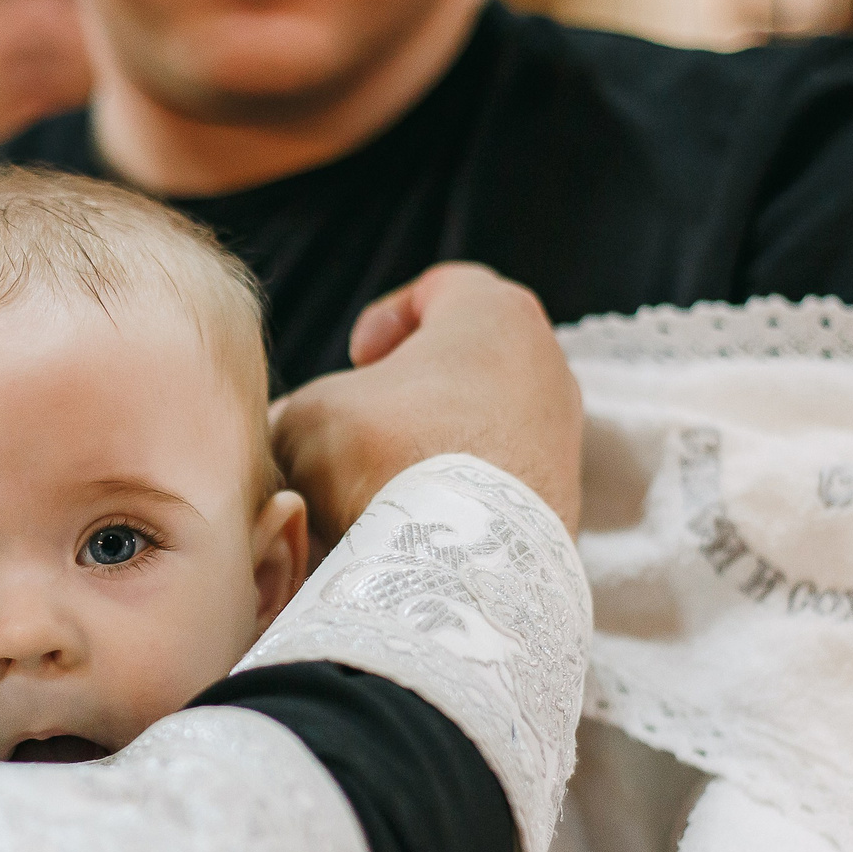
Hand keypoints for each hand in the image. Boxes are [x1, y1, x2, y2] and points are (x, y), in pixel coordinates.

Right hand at [272, 263, 582, 550]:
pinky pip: (496, 481)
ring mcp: (562, 436)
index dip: (387, 320)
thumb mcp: (308, 415)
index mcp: (496, 313)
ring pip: (481, 426)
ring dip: (429, 448)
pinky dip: (457, 494)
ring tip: (376, 488)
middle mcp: (546, 364)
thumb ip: (300, 410)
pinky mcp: (561, 499)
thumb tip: (290, 441)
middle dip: (407, 393)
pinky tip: (414, 526)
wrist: (463, 561)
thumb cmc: (390, 456)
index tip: (357, 361)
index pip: (440, 290)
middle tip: (360, 425)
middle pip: (466, 362)